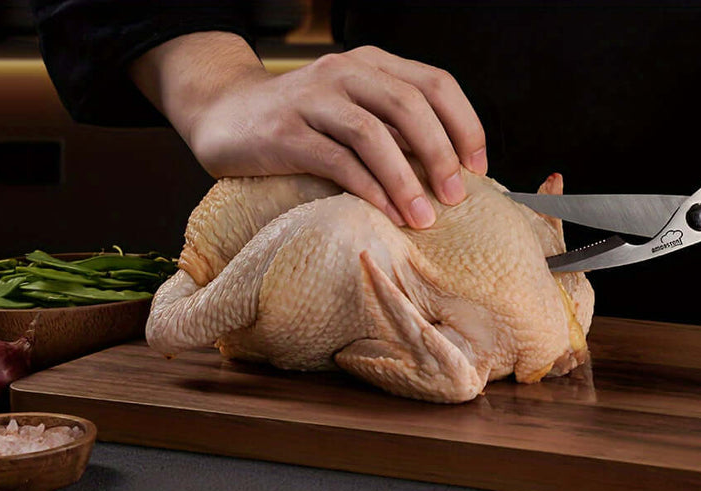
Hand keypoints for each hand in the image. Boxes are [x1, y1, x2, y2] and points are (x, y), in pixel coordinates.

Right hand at [130, 32, 487, 228]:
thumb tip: (450, 171)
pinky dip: (367, 188)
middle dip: (440, 154)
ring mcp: (311, 99)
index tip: (477, 167)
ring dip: (405, 179)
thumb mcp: (352, 111)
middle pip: (409, 105)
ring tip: (423, 217)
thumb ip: (393, 128)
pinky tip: (385, 213)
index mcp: (371, 64)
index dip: (464, 125)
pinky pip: (335, 160)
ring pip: (372, 133)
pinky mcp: (284, 132)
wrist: (223, 113)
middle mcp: (344, 72)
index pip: (435, 83)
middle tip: (456, 196)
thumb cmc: (301, 121)